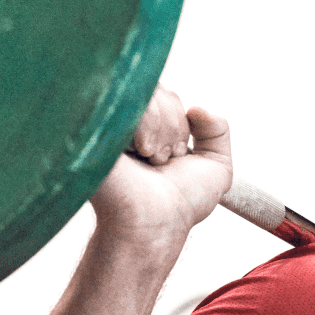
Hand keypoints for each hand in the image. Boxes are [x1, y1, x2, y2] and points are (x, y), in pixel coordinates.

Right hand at [91, 85, 232, 248]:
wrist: (158, 224)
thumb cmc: (181, 203)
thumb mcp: (216, 167)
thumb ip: (219, 130)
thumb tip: (198, 107)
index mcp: (139, 126)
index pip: (165, 94)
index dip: (180, 123)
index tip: (176, 156)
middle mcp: (119, 121)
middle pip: (158, 90)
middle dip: (174, 128)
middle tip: (161, 160)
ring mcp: (105, 121)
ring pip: (147, 94)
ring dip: (162, 132)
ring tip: (150, 160)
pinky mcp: (95, 124)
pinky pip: (131, 100)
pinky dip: (148, 128)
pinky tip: (139, 154)